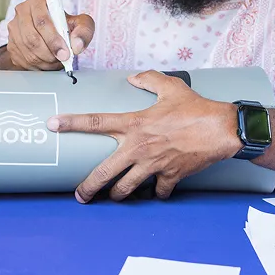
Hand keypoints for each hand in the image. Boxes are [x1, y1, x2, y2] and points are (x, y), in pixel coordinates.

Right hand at [5, 0, 94, 70]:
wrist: (50, 34)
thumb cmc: (65, 25)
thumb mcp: (80, 23)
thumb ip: (84, 30)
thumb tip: (76, 45)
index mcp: (37, 1)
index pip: (42, 21)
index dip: (54, 40)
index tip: (65, 53)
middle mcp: (22, 12)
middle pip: (33, 38)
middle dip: (50, 53)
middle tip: (63, 59)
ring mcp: (14, 29)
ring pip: (28, 50)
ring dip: (45, 60)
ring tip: (57, 61)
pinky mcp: (11, 44)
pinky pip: (23, 59)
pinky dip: (38, 66)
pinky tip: (48, 63)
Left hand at [47, 70, 241, 201]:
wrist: (221, 130)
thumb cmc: (196, 107)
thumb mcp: (170, 86)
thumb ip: (148, 80)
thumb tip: (133, 78)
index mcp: (134, 124)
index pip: (95, 122)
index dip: (71, 123)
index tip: (52, 125)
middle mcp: (138, 148)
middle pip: (104, 173)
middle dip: (88, 188)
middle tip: (80, 196)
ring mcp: (153, 166)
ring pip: (126, 189)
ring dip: (118, 195)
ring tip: (113, 196)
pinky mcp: (170, 177)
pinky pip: (158, 192)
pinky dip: (155, 193)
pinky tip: (154, 191)